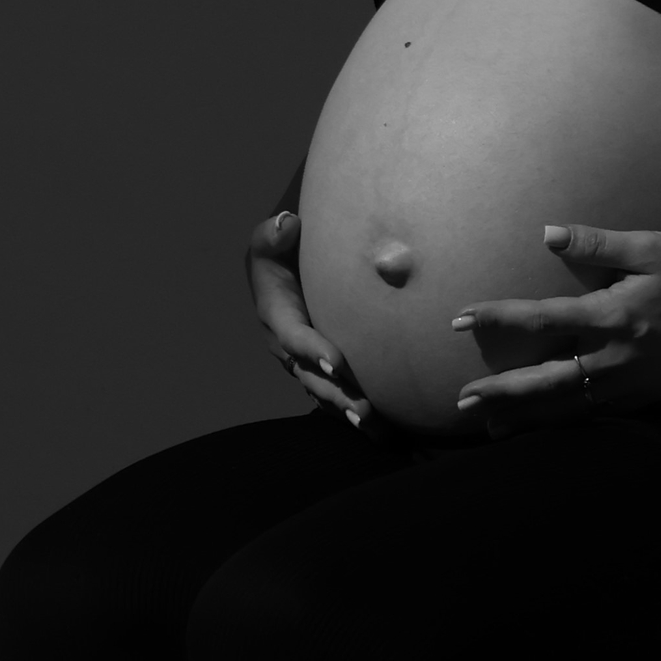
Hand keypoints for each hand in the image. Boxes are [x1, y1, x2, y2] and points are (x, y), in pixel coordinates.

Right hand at [245, 208, 378, 430]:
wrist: (286, 268)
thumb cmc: (281, 251)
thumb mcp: (270, 240)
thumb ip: (274, 234)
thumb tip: (288, 224)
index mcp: (276, 316)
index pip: (293, 336)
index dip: (312, 351)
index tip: (336, 363)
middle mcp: (289, 348)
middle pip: (312, 377)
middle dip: (338, 394)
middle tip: (365, 408)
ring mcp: (306, 365)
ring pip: (327, 394)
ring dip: (351, 412)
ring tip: (379, 428)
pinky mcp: (324, 372)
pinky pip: (341, 397)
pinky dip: (362, 418)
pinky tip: (389, 435)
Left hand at [451, 224, 660, 436]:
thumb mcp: (648, 247)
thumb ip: (596, 243)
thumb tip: (547, 233)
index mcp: (612, 315)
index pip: (541, 318)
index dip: (498, 317)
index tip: (459, 319)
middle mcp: (615, 356)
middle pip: (546, 380)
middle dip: (502, 391)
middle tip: (463, 401)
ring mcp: (630, 383)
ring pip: (568, 406)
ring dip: (527, 416)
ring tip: (490, 427)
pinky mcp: (644, 396)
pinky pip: (595, 414)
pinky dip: (563, 423)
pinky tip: (542, 427)